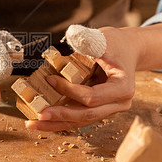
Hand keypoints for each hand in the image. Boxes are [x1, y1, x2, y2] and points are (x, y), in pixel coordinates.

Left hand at [25, 23, 161, 130]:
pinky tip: (42, 121)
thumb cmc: (115, 44)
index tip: (50, 79)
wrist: (127, 50)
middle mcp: (118, 103)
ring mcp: (109, 109)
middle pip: (87, 115)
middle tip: (39, 114)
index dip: (69, 91)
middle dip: (61, 115)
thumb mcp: (103, 39)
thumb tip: (71, 37)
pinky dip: (60, 120)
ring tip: (33, 124)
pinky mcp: (99, 110)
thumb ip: (88, 41)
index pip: (92, 96)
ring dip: (56, 124)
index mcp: (123, 87)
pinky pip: (79, 118)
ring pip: (81, 121)